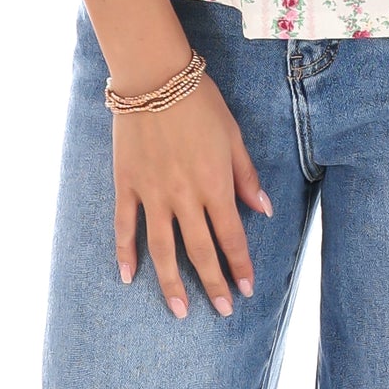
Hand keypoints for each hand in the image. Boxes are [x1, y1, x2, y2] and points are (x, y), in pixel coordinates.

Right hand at [112, 72, 272, 318]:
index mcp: (214, 183)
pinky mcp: (127, 184)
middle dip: (213, 284)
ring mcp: (152, 192)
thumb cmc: (199, 101)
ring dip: (171, 283)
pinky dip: (125, 253)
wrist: (154, 76)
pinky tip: (128, 277)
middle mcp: (184, 195)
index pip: (231, 236)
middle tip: (222, 312)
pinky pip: (125, 225)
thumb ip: (245, 175)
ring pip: (162, 248)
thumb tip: (263, 210)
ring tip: (179, 311)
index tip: (247, 289)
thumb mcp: (232, 134)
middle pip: (200, 250)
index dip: (240, 265)